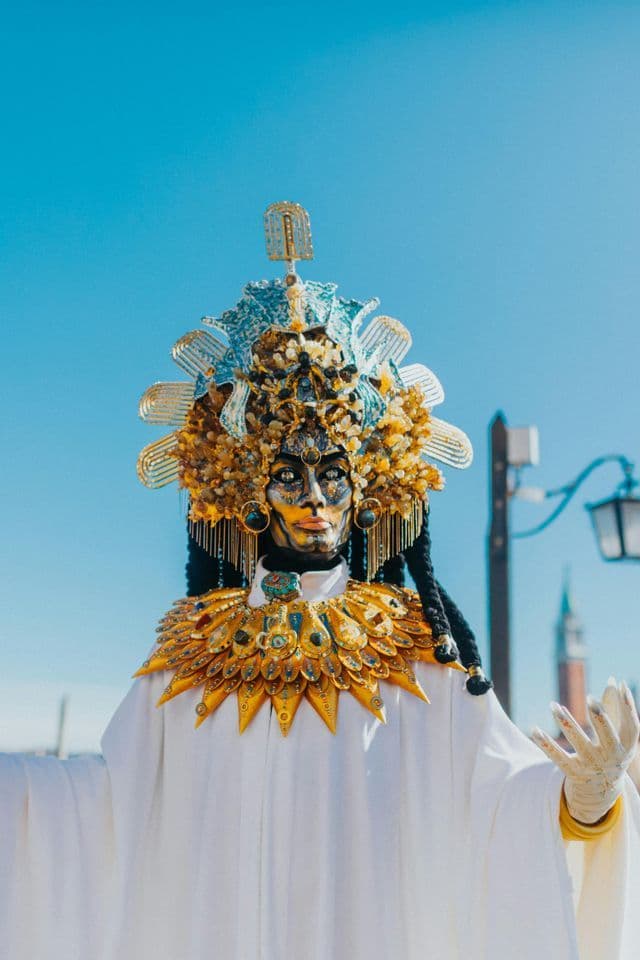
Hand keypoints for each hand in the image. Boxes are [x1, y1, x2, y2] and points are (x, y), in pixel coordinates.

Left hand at [531, 679, 639, 823]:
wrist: (602, 789)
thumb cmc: (612, 750)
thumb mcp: (619, 734)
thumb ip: (616, 707)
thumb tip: (612, 679)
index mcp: (626, 746)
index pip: (632, 726)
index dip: (628, 706)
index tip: (620, 685)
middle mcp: (611, 757)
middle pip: (606, 735)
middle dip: (600, 718)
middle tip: (589, 697)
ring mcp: (592, 765)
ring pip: (578, 742)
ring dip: (566, 723)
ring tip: (553, 705)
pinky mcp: (573, 772)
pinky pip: (558, 757)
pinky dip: (546, 744)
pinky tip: (535, 729)